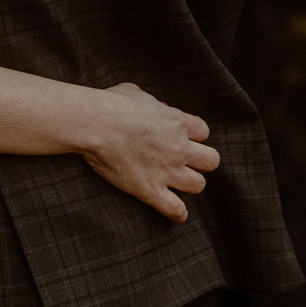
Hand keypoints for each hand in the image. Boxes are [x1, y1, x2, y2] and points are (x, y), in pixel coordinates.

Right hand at [78, 82, 218, 221]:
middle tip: (184, 161)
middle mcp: (179, 148)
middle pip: (211, 160)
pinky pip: (176, 210)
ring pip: (198, 185)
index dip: (194, 136)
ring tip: (176, 184)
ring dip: (189, 184)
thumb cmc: (111, 104)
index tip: (182, 138)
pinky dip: (177, 213)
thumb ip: (154, 105)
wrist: (94, 123)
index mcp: (178, 122)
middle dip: (200, 162)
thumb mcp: (137, 93)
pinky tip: (174, 212)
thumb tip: (157, 110)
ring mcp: (167, 171)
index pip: (204, 131)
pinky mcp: (150, 190)